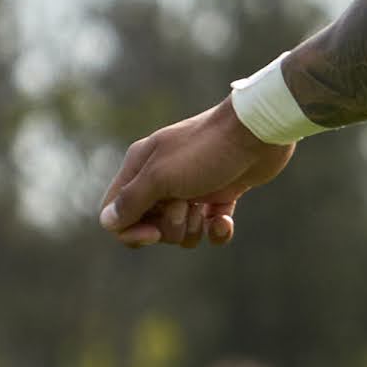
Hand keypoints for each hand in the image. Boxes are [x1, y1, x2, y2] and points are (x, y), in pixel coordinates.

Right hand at [99, 101, 294, 248]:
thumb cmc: (205, 151)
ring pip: (180, 231)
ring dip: (193, 228)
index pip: (116, 213)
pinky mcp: (219, 196)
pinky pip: (210, 229)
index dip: (131, 231)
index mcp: (140, 167)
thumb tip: (108, 222)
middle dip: (169, 227)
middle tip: (186, 205)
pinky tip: (225, 221)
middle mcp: (162, 178)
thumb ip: (131, 201)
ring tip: (206, 208)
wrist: (258, 133)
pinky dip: (217, 231)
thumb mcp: (161, 176)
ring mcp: (191, 188)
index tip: (153, 233)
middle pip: (149, 226)